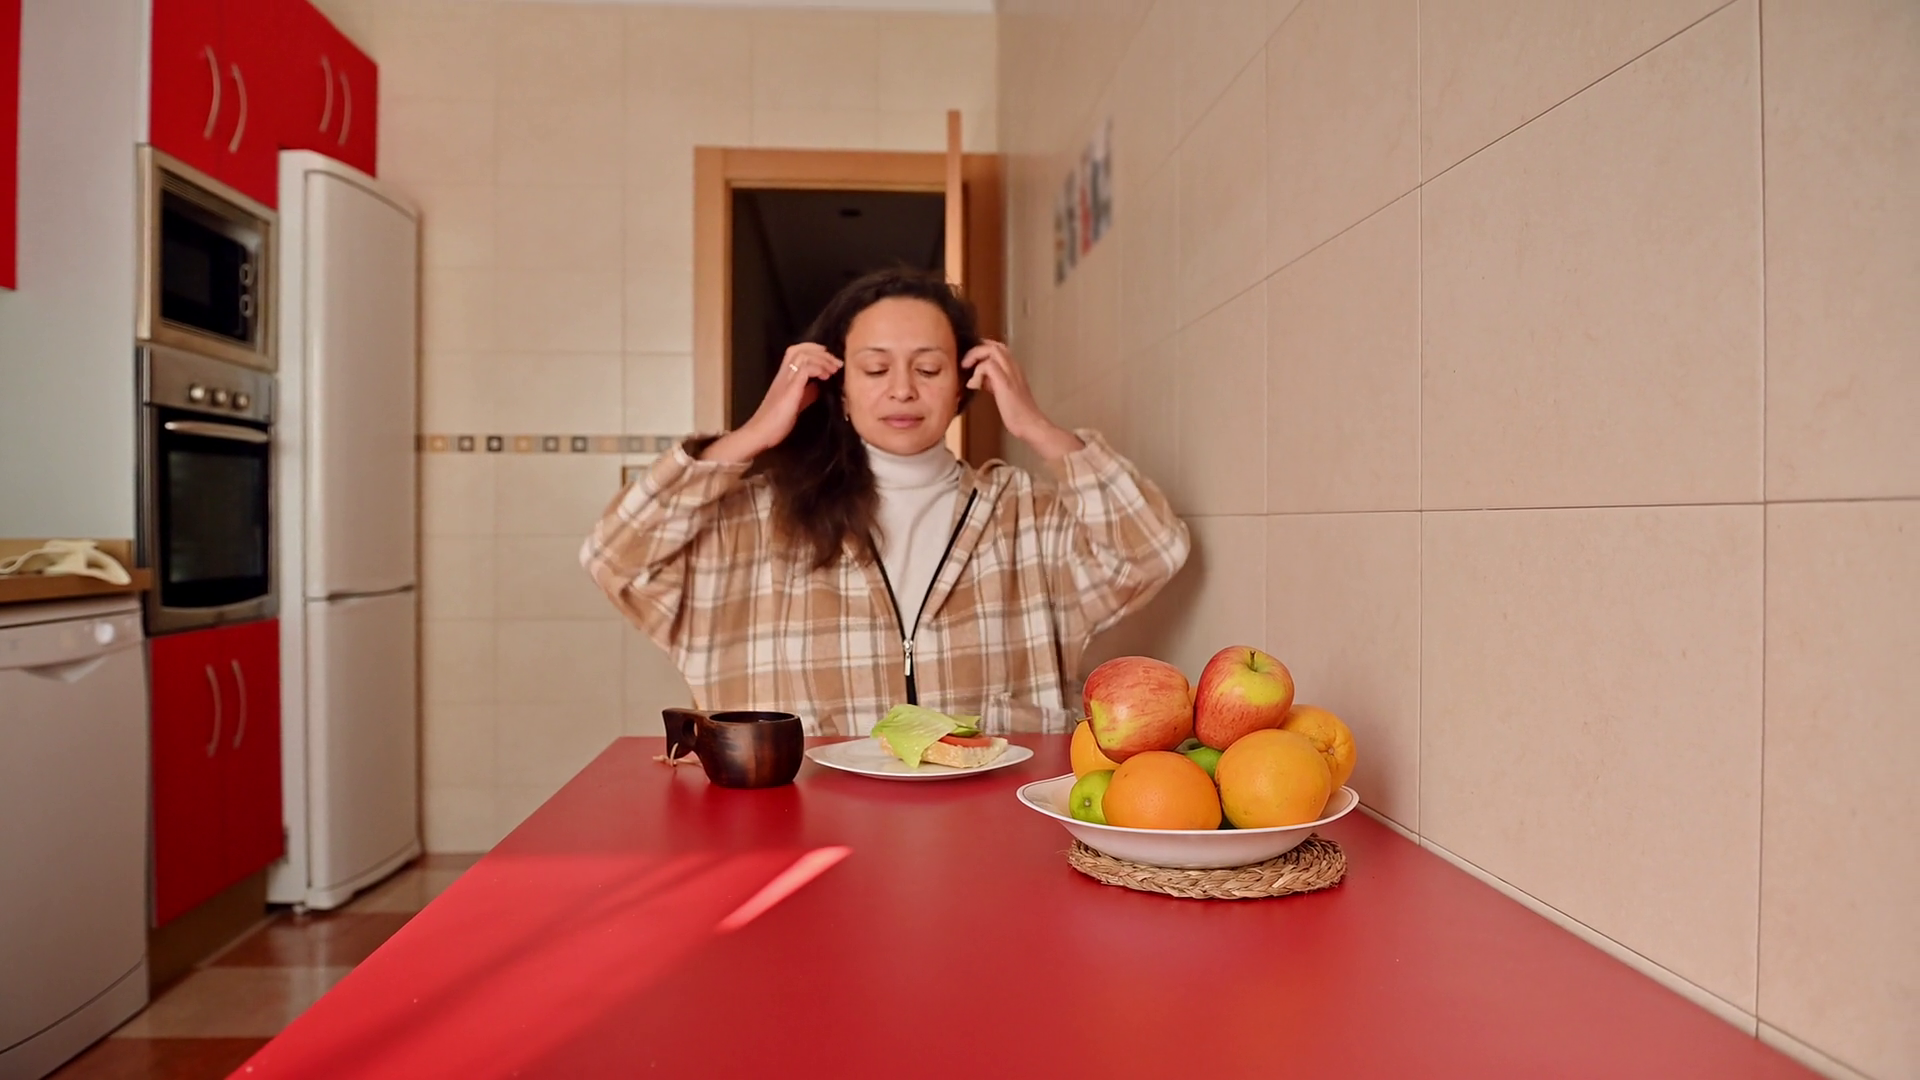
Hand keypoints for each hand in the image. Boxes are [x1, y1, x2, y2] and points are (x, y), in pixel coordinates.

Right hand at [702, 344, 842, 462]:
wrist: (761, 432)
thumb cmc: (776, 422)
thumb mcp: (796, 404)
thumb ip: (806, 394)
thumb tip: (818, 388)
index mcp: (784, 377)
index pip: (796, 352)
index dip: (814, 349)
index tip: (829, 357)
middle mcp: (783, 374)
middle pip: (799, 349)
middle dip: (821, 351)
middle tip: (836, 361)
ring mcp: (786, 380)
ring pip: (803, 356)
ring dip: (822, 360)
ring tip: (833, 369)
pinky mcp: (790, 389)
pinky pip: (804, 370)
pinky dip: (818, 369)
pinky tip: (825, 377)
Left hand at [962, 341, 1084, 460]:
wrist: (1030, 424)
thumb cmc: (1017, 413)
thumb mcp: (1003, 391)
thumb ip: (992, 382)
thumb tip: (978, 378)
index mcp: (1014, 368)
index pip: (998, 348)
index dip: (982, 350)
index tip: (971, 361)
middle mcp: (1014, 367)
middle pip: (994, 344)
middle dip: (976, 349)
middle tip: (966, 363)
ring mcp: (1010, 373)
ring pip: (992, 349)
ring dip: (975, 356)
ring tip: (966, 368)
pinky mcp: (1005, 383)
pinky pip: (988, 366)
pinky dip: (977, 373)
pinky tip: (973, 385)